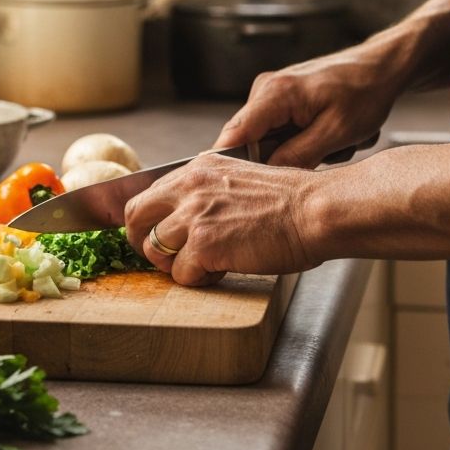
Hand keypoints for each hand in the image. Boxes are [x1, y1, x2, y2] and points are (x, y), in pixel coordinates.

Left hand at [124, 153, 320, 284]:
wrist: (313, 211)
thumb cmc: (289, 201)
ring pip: (154, 248)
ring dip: (173, 265)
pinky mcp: (204, 244)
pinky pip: (181, 273)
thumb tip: (188, 215)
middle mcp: (190, 186)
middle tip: (162, 258)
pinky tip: (219, 274)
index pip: (149, 191)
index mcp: (198, 168)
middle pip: (136, 215)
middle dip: (142, 241)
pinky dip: (196, 281)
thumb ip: (208, 191)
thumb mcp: (238, 179)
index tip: (152, 234)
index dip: (146, 218)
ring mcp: (194, 215)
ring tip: (201, 267)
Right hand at [215, 45, 399, 168]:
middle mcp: (266, 90)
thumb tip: (267, 175)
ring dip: (301, 149)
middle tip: (323, 154)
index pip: (235, 134)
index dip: (231, 164)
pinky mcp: (281, 101)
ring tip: (333, 141)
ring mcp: (272, 94)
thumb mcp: (337, 131)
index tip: (240, 189)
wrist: (380, 68)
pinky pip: (281, 133)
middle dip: (284, 157)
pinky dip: (305, 140)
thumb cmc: (364, 92)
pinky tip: (329, 134)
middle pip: (251, 141)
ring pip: (270, 140)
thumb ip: (298, 155)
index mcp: (275, 93)